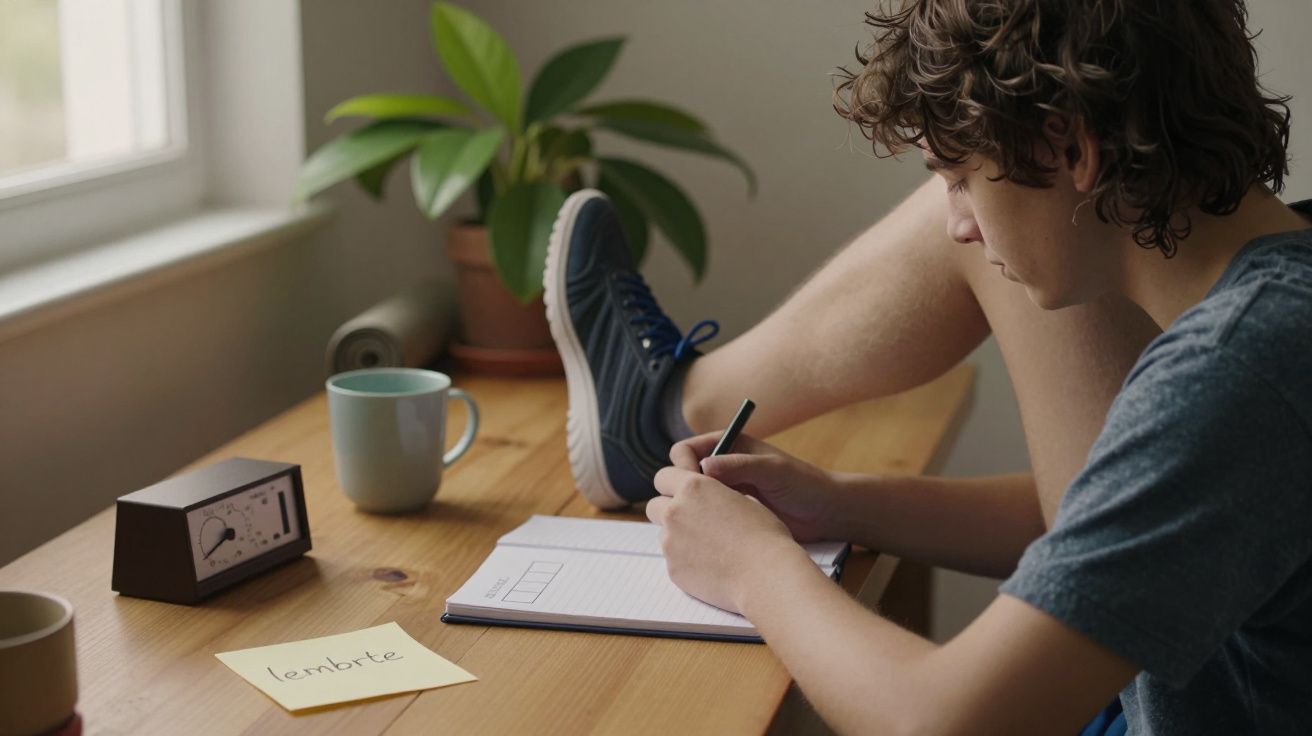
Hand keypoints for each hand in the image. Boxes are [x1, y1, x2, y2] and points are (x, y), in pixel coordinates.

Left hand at [647, 466, 808, 613]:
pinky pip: (673, 559)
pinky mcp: (673, 569)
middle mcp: (675, 511)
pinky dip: (687, 560)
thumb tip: (713, 499)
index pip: (664, 476)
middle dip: (668, 509)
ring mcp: (670, 542)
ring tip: (709, 546)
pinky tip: (712, 566)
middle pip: (654, 505)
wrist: (766, 576)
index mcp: (693, 487)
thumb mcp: (745, 499)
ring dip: (678, 536)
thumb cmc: (764, 535)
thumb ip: (717, 495)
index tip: (684, 492)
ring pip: (664, 534)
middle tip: (692, 519)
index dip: (673, 483)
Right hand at [669, 432, 844, 542]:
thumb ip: (739, 465)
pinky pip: (703, 519)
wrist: (826, 513)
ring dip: (690, 511)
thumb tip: (704, 467)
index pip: (685, 451)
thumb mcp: (773, 470)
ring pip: (689, 501)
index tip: (690, 485)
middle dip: (682, 491)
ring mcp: (723, 494)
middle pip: (680, 476)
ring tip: (704, 526)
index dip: (682, 466)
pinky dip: (702, 526)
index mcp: (727, 447)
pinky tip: (712, 538)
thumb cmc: (804, 484)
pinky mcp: (729, 516)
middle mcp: (720, 468)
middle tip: (695, 510)